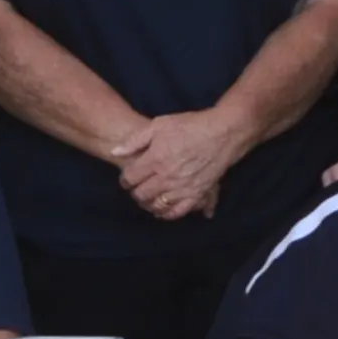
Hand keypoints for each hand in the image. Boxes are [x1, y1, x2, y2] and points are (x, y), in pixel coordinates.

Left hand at [116, 108, 239, 220]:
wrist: (222, 133)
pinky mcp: (196, 194)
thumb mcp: (159, 125)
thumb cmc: (190, 126)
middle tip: (137, 188)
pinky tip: (162, 209)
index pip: (130, 178)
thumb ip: (135, 141)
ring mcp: (182, 188)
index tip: (128, 178)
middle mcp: (166, 177)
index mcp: (155, 159)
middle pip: (141, 195)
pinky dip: (167, 214)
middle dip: (135, 192)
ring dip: (148, 204)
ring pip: (156, 205)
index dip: (125, 180)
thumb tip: (115, 152)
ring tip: (149, 197)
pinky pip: (177, 212)